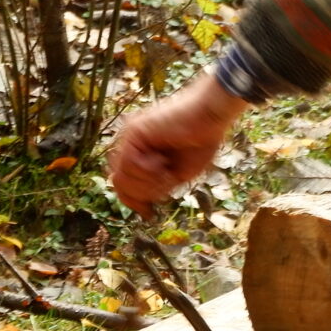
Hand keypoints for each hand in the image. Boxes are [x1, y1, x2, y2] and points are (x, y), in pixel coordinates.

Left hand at [108, 73, 250, 213]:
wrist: (210, 117)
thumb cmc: (201, 143)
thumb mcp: (176, 175)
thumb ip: (156, 188)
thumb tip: (139, 207)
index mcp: (139, 154)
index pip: (122, 184)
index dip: (132, 202)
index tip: (148, 213)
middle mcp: (130, 145)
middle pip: (119, 184)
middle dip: (143, 192)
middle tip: (165, 180)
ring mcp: (129, 137)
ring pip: (121, 178)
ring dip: (147, 181)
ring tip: (165, 168)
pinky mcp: (133, 132)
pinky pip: (128, 165)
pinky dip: (147, 170)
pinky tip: (161, 160)